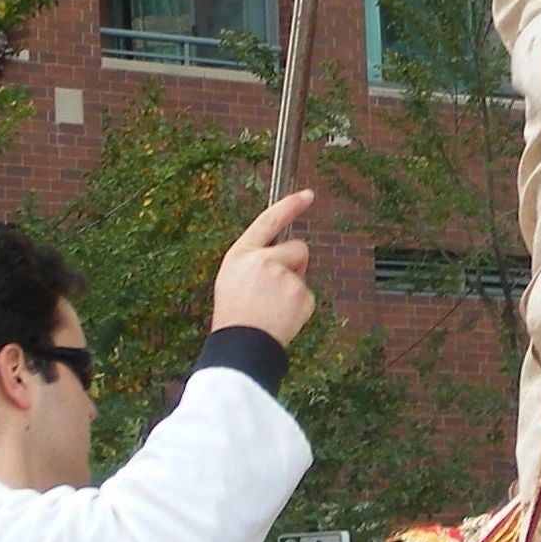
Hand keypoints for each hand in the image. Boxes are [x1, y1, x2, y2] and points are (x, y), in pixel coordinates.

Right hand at [213, 191, 316, 345]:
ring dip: (294, 287)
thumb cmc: (235, 314)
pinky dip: (299, 306)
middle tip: (276, 290)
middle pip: (298, 248)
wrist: (242, 346)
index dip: (288, 206)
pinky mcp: (300, 294)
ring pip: (302, 274)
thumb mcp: (233, 279)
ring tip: (272, 308)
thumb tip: (285, 254)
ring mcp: (284, 276)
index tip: (307, 195)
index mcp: (241, 254)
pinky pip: (307, 295)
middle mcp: (263, 259)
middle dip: (296, 263)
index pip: (267, 221)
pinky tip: (282, 317)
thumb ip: (256, 262)